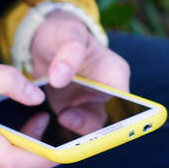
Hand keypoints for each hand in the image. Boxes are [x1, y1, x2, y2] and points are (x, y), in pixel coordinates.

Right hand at [0, 60, 60, 167]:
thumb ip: (5, 78)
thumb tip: (36, 97)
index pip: (8, 156)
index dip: (40, 153)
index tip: (62, 142)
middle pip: (16, 166)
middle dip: (42, 149)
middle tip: (49, 120)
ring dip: (34, 152)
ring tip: (37, 121)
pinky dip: (23, 158)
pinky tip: (25, 136)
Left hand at [28, 8, 129, 135]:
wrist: (46, 40)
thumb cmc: (65, 33)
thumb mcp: (69, 34)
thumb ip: (69, 52)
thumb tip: (60, 77)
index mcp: (115, 75)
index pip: (125, 102)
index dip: (120, 118)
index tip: (100, 120)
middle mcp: (105, 95)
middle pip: (108, 123)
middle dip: (88, 127)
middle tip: (65, 116)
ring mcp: (87, 106)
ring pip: (87, 132)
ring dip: (72, 132)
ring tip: (56, 116)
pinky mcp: (69, 114)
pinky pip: (68, 132)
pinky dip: (57, 134)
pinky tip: (43, 131)